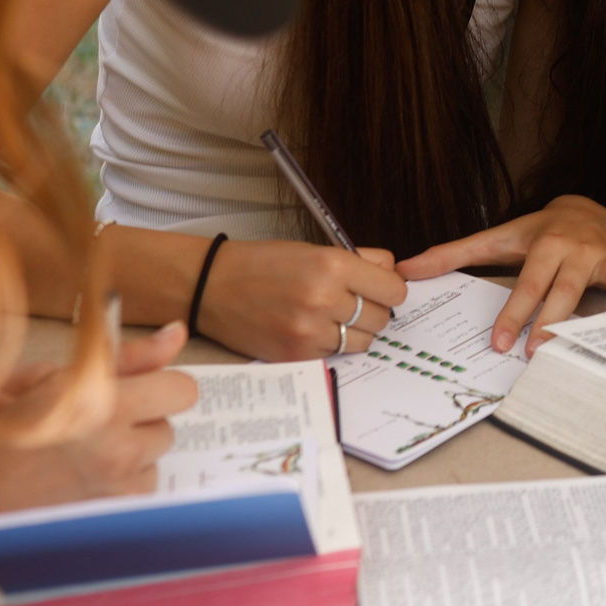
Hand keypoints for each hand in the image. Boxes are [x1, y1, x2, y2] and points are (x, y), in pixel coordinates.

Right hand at [0, 325, 197, 514]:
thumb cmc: (0, 429)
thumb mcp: (54, 377)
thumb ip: (125, 357)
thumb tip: (176, 333)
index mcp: (102, 403)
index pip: (182, 390)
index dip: (159, 387)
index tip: (138, 389)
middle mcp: (117, 449)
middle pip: (167, 429)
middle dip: (140, 424)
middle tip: (96, 426)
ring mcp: (114, 491)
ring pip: (153, 464)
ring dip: (130, 459)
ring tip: (84, 457)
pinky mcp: (108, 520)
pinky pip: (136, 496)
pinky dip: (118, 489)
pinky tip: (82, 484)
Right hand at [198, 240, 407, 361]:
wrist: (211, 286)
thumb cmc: (261, 264)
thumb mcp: (313, 250)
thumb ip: (359, 260)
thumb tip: (393, 271)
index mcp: (333, 266)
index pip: (394, 289)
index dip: (389, 290)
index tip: (379, 290)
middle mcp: (325, 299)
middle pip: (382, 318)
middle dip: (372, 312)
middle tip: (350, 304)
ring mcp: (310, 331)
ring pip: (362, 342)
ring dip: (352, 332)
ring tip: (328, 318)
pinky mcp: (297, 355)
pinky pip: (335, 355)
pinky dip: (328, 345)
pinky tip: (308, 329)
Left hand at [395, 196, 605, 355]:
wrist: (585, 208)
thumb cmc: (536, 232)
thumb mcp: (497, 238)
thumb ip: (453, 254)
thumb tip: (406, 269)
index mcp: (546, 246)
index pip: (527, 285)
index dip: (513, 315)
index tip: (499, 343)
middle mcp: (578, 250)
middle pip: (566, 290)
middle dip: (555, 320)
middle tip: (541, 351)